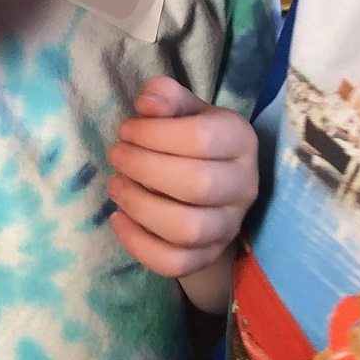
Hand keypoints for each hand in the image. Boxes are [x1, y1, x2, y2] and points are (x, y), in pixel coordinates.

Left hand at [108, 78, 258, 308]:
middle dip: (143, 168)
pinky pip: (176, 263)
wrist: (213, 180)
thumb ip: (165, 96)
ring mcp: (229, 225)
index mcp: (240, 140)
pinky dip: (140, 245)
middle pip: (197, 185)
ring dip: (140, 206)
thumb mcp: (183, 108)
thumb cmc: (192, 137)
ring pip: (188, 229)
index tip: (126, 131)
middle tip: (116, 155)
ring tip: (116, 184)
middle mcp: (244, 185)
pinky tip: (118, 219)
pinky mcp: (209, 255)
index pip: (201, 139)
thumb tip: (148, 104)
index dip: (153, 134)